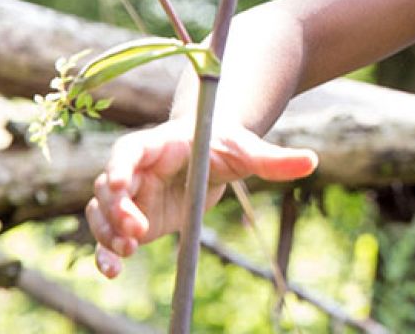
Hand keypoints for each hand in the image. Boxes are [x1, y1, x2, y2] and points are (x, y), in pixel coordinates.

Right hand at [85, 121, 317, 277]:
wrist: (213, 152)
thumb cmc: (227, 144)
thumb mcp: (249, 150)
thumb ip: (274, 159)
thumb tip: (312, 161)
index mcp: (160, 143)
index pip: (130, 150)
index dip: (120, 166)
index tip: (120, 184)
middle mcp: (137, 168)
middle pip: (109, 186)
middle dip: (116, 209)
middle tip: (135, 231)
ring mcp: (131, 195)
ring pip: (102, 212)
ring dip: (107, 234)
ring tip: (124, 255)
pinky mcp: (132, 218)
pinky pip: (109, 235)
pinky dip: (105, 252)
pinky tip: (111, 271)